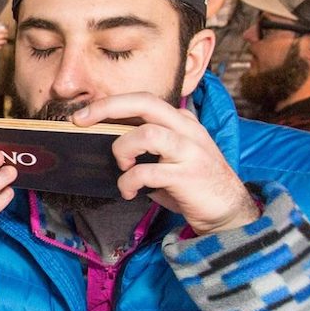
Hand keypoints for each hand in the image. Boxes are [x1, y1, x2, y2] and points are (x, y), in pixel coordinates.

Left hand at [71, 92, 258, 235]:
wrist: (228, 211)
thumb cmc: (192, 184)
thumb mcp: (172, 156)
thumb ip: (149, 145)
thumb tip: (109, 142)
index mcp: (181, 121)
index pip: (144, 99)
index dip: (111, 102)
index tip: (84, 113)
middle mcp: (187, 129)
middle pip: (145, 102)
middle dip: (108, 107)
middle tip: (82, 120)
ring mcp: (190, 151)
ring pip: (147, 134)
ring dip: (123, 150)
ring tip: (122, 166)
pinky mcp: (188, 175)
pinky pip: (148, 172)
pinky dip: (129, 182)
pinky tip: (130, 192)